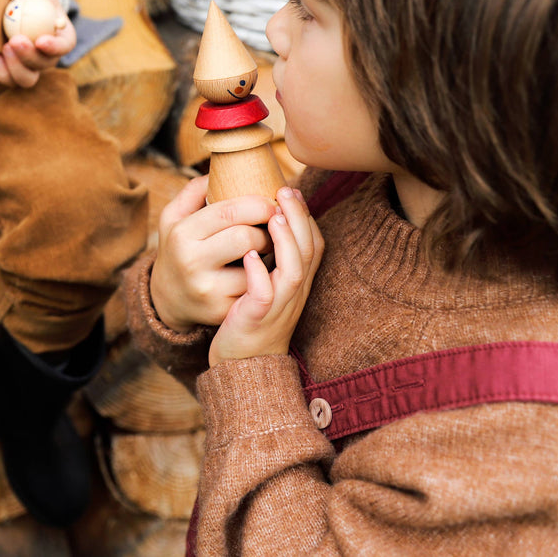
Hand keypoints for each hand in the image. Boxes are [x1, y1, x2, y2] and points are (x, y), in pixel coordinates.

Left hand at [0, 0, 74, 88]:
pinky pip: (10, 80)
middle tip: (15, 40)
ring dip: (15, 67)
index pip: (65, 46)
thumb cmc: (34, 1)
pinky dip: (2, 72)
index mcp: (63, 37)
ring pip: (28, 79)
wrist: (20, 14)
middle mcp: (51, 57)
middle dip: (29, 56)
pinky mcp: (16, 71)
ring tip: (4, 47)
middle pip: (45, 64)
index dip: (55, 47)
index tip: (40, 40)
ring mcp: (33, 67)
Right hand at [149, 175, 276, 332]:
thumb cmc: (178, 248)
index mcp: (182, 233)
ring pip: (257, 266)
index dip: (259, 204)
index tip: (272, 202)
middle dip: (269, 229)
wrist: (166, 299)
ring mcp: (207, 290)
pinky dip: (266, 277)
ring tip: (271, 246)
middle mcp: (191, 262)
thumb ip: (195, 189)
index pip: (229, 211)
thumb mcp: (174, 217)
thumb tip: (225, 166)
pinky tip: (266, 269)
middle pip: (246, 238)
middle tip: (275, 226)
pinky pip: (258, 289)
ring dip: (272, 254)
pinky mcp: (222, 311)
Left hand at [209, 187, 323, 365]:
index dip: (306, 217)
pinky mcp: (256, 319)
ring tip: (272, 216)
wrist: (243, 368)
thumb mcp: (270, 288)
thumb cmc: (251, 321)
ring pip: (293, 271)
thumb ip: (274, 262)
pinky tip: (249, 256)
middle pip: (309, 251)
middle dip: (299, 218)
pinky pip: (263, 295)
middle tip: (285, 190)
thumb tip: (268, 225)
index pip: (314, 245)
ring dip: (285, 241)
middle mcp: (293, 294)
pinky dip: (259, 274)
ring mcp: (277, 307)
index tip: (291, 191)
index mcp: (297, 284)